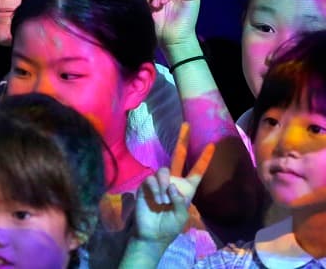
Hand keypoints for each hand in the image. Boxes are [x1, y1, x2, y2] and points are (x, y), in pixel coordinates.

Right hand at [132, 123, 212, 243]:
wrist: (152, 233)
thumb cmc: (170, 226)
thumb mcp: (182, 216)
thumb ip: (180, 201)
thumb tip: (172, 186)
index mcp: (187, 188)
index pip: (197, 170)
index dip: (205, 158)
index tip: (212, 144)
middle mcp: (174, 180)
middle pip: (179, 156)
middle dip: (183, 140)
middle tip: (186, 125)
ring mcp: (160, 181)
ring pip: (163, 170)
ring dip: (165, 185)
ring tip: (164, 200)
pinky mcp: (146, 184)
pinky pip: (152, 179)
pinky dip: (156, 189)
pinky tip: (157, 199)